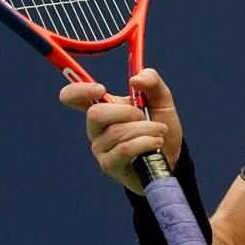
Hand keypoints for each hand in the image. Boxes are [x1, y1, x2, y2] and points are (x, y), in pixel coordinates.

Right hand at [59, 68, 183, 191]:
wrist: (172, 154)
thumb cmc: (160, 125)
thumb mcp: (161, 98)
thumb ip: (151, 82)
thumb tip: (135, 79)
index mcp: (102, 107)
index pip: (72, 97)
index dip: (79, 90)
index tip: (101, 89)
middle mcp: (95, 128)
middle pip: (95, 114)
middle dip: (127, 112)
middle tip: (144, 115)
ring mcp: (100, 148)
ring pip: (117, 132)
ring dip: (145, 128)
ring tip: (159, 131)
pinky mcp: (109, 165)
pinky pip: (124, 149)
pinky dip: (145, 142)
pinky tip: (156, 142)